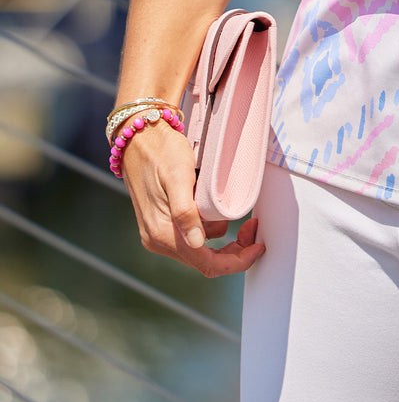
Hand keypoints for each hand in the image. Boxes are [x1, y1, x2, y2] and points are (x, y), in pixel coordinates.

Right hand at [120, 124, 265, 276]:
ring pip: (200, 246)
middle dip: (233, 248)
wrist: (139, 138)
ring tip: (225, 201)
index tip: (257, 248)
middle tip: (252, 226)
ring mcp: (158, 233)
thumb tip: (197, 244)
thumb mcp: (178, 177)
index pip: (206, 263)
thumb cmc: (161, 152)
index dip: (236, 261)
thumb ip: (185, 212)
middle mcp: (158, 240)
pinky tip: (211, 202)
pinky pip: (191, 233)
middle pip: (205, 259)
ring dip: (219, 230)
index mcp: (163, 234)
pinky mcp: (161, 222)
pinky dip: (208, 223)